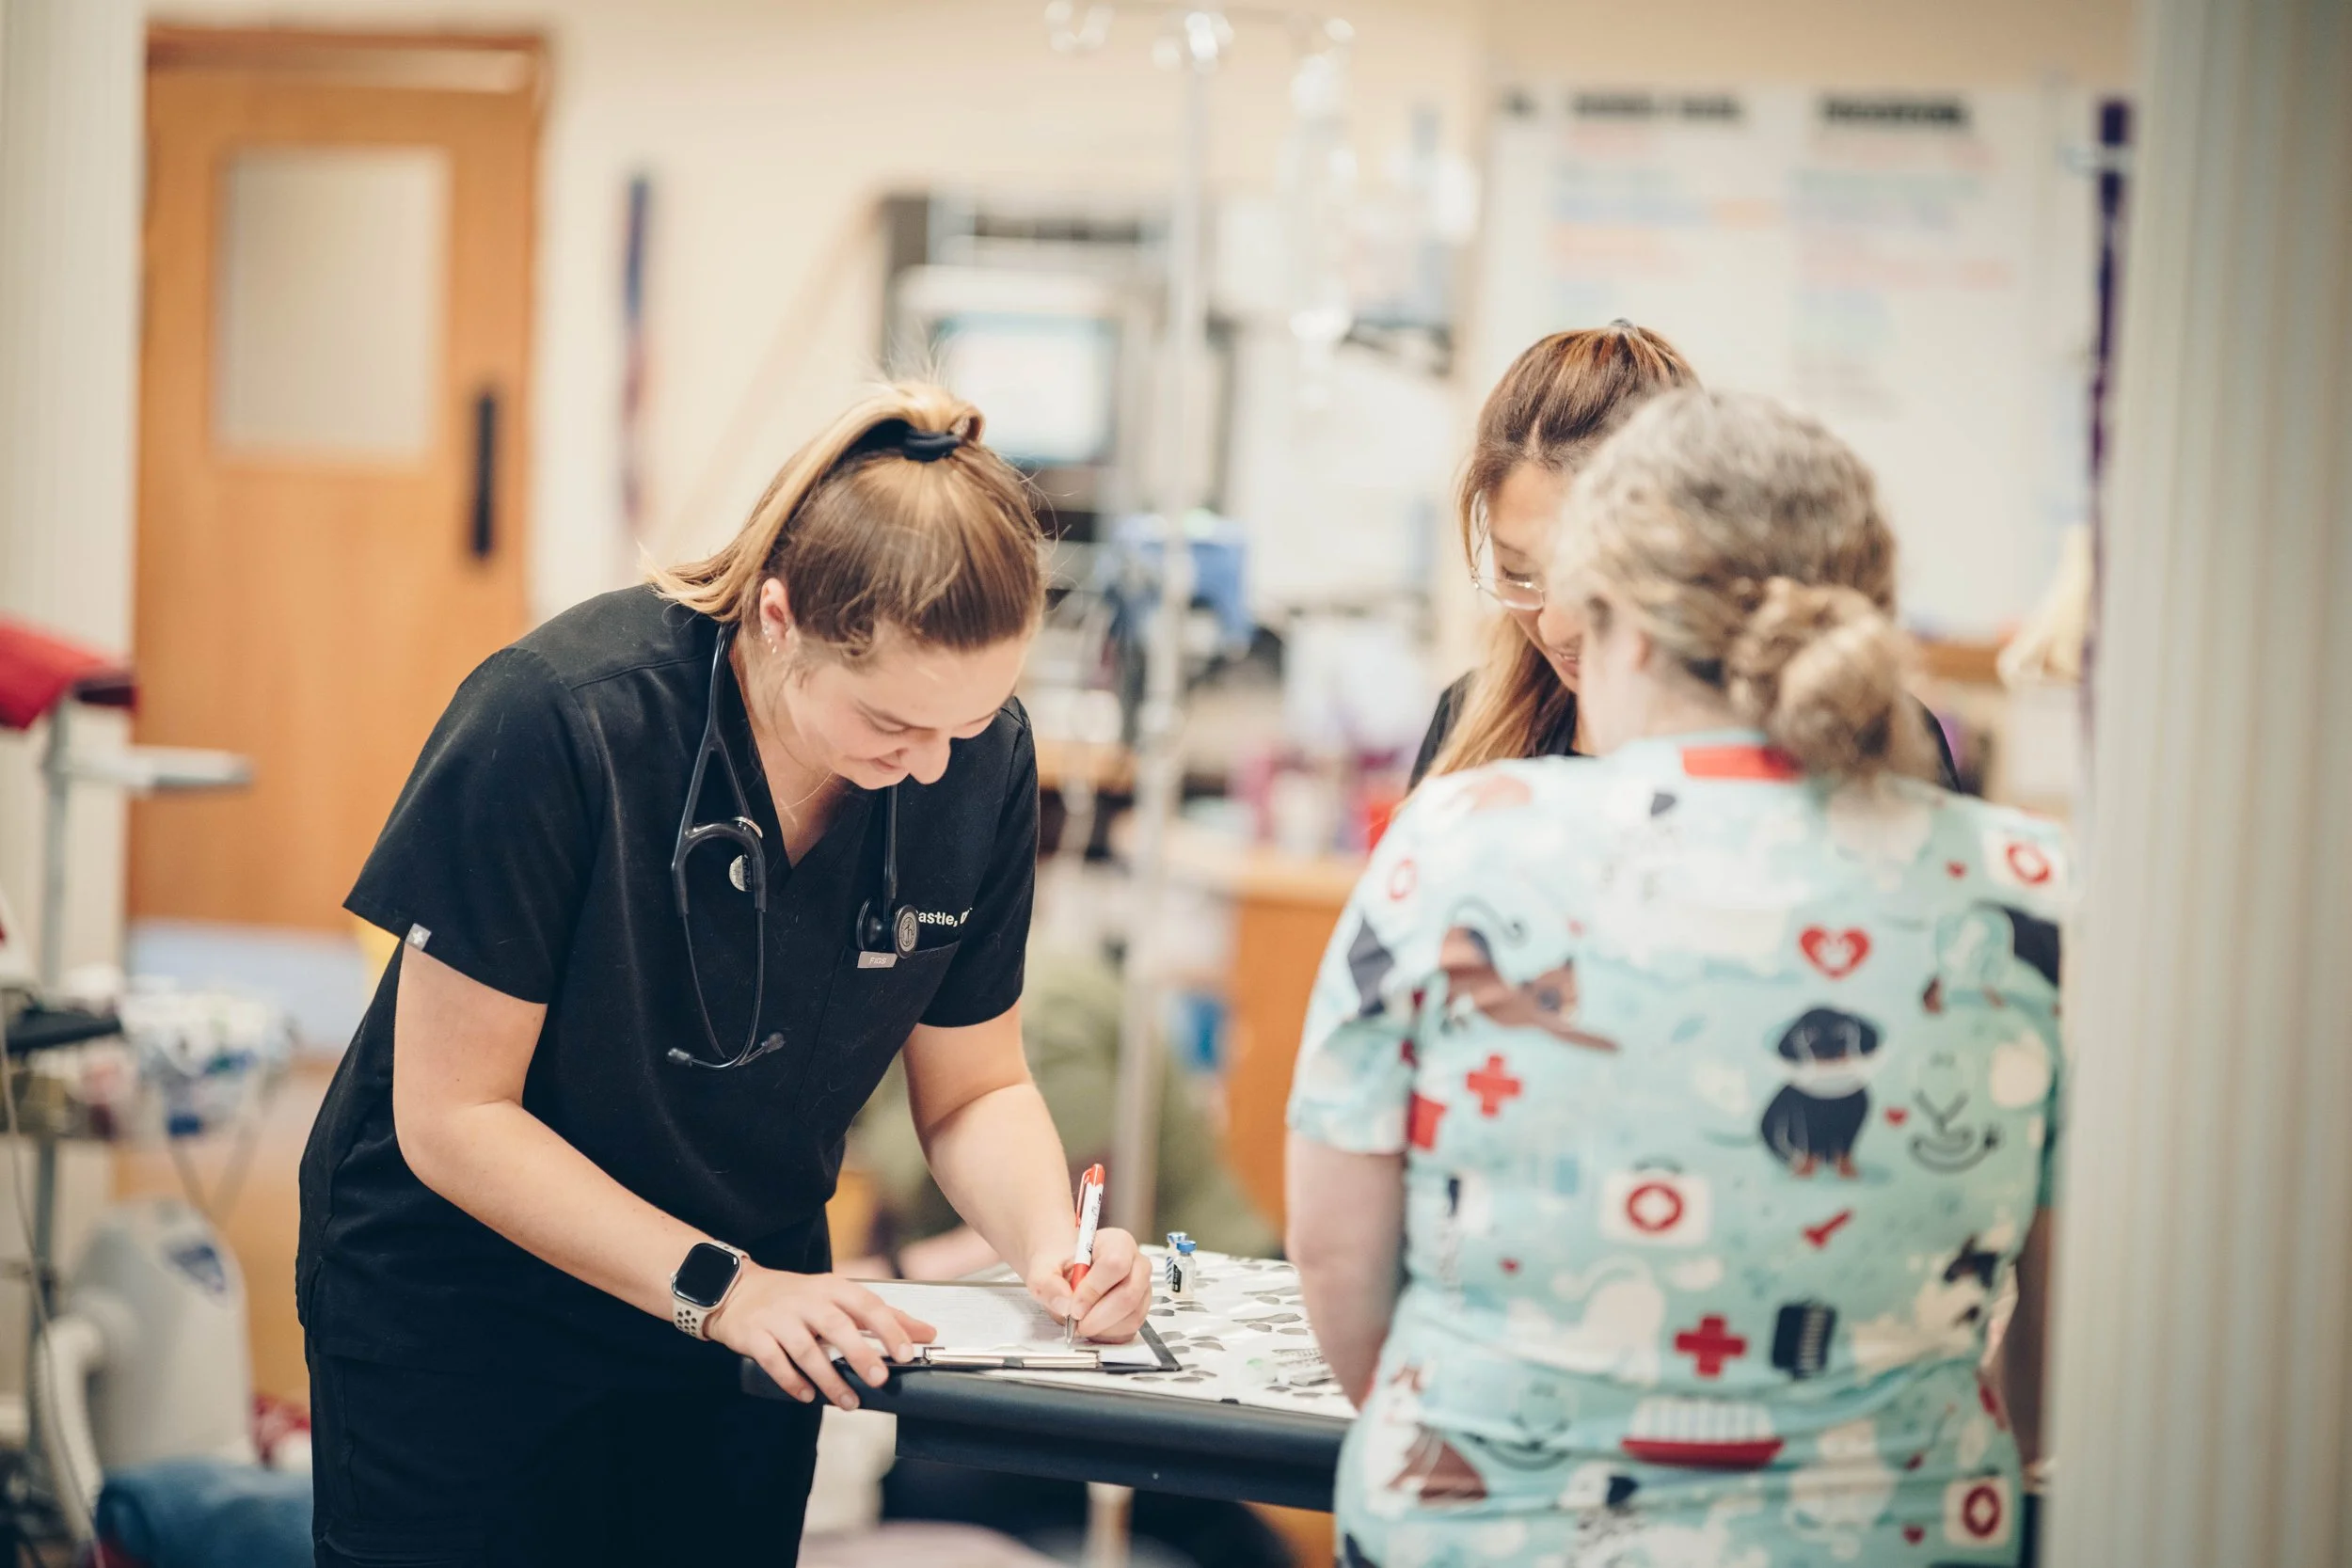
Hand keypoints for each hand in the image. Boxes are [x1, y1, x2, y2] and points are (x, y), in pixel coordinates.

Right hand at [706, 1266, 935, 1410]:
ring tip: (849, 1403)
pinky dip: (791, 1381)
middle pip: (837, 1326)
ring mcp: (779, 1318)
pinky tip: (807, 1396)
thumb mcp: (839, 1298)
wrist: (739, 1292)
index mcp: (833, 1288)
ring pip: (806, 1350)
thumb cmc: (798, 1298)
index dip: (888, 1328)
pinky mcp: (755, 1335)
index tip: (906, 1353)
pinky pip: (774, 1361)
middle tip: (879, 1380)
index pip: (867, 1304)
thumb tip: (927, 1333)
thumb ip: (882, 1316)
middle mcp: (807, 1300)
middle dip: (860, 1354)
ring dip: (829, 1379)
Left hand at [1027, 1226, 1150, 1343]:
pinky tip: (1092, 1326)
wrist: (1068, 1273)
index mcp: (1118, 1242)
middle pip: (1128, 1295)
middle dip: (1098, 1317)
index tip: (1074, 1307)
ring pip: (1131, 1317)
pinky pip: (1130, 1330)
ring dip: (1102, 1328)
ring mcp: (1143, 1289)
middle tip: (1076, 1323)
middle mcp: (1137, 1264)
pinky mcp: (1140, 1310)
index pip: (1115, 1265)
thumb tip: (1065, 1305)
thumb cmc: (1062, 1266)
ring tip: (1081, 1322)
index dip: (1093, 1290)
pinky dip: (1108, 1335)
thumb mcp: (1043, 1268)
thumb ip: (1047, 1284)